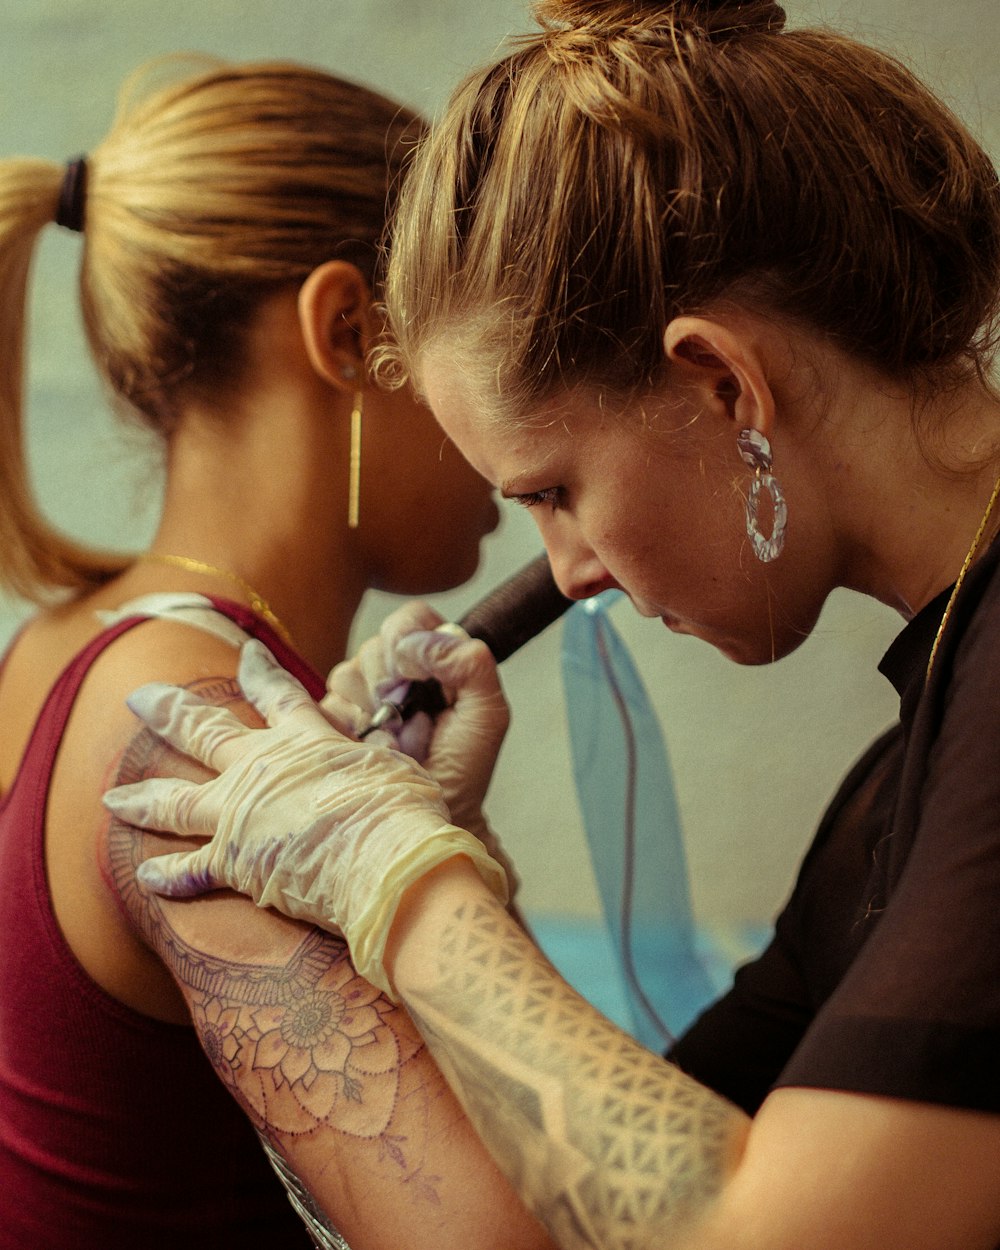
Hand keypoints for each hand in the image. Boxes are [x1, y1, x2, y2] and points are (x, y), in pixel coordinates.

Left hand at [103, 640, 508, 994]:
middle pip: (204, 731)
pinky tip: (144, 877)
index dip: (260, 671)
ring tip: (113, 796)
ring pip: (176, 799)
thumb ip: (386, 760)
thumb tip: (408, 752)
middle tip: (138, 696)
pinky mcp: (232, 862)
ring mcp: (240, 814)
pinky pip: (190, 869)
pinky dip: (168, 875)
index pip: (278, 693)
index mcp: (306, 739)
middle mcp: (262, 768)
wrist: (389, 861)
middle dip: (169, 711)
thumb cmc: (408, 816)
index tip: (247, 653)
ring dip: (143, 795)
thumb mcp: (403, 771)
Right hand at [326, 600, 516, 892]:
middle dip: (393, 684)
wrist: (429, 817)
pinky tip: (370, 750)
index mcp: (432, 657)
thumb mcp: (486, 715)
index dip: (409, 640)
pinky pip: (325, 708)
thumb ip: (472, 665)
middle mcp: (393, 670)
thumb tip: (421, 642)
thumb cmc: (463, 768)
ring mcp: (359, 695)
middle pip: (375, 646)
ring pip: (346, 675)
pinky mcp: (329, 721)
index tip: (420, 676)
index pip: (410, 619)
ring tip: (395, 741)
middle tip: (409, 718)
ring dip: (373, 711)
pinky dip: (349, 730)